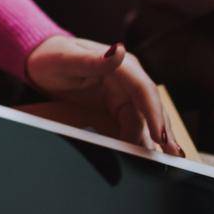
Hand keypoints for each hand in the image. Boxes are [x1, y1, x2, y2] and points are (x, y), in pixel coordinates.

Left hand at [24, 35, 183, 155]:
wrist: (40, 62)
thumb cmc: (51, 57)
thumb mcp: (67, 59)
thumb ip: (93, 60)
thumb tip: (119, 51)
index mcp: (121, 65)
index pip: (143, 90)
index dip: (154, 113)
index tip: (160, 135)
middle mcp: (128, 79)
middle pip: (150, 108)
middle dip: (162, 132)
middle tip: (173, 157)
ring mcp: (124, 94)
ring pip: (145, 120)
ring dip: (157, 140)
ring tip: (167, 163)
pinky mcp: (118, 106)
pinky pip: (133, 125)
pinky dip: (142, 141)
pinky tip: (148, 157)